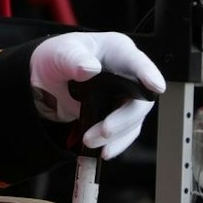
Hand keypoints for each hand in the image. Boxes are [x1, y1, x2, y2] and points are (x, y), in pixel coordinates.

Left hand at [29, 31, 163, 156]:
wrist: (47, 78)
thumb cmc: (58, 57)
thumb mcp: (59, 53)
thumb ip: (72, 59)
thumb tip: (89, 68)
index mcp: (117, 50)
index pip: (137, 62)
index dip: (148, 74)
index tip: (155, 86)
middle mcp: (128, 73)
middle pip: (141, 99)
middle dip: (124, 119)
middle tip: (104, 131)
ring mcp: (126, 95)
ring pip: (134, 120)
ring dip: (116, 135)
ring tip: (90, 141)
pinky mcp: (119, 113)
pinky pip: (125, 132)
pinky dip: (115, 144)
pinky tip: (102, 151)